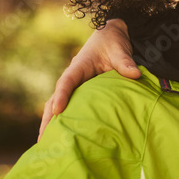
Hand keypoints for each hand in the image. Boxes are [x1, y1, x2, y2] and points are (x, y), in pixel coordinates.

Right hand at [39, 19, 139, 138]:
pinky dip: (63, 121)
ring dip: (51, 123)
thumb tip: (134, 74)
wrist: (111, 35)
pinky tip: (62, 136)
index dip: (62, 96)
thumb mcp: (119, 49)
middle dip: (48, 118)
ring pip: (57, 105)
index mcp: (78, 66)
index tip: (58, 111)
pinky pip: (69, 107)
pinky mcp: (80, 92)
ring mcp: (74, 86)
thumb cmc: (113, 41)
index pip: (67, 82)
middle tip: (43, 139)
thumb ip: (125, 62)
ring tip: (46, 144)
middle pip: (55, 99)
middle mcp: (72, 78)